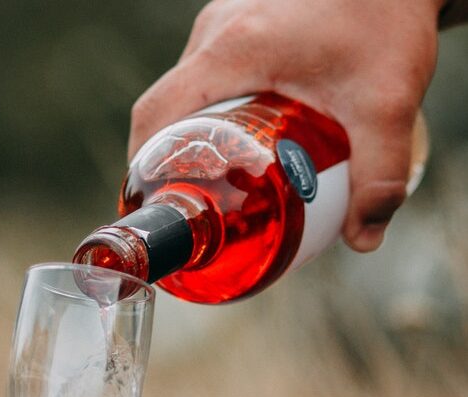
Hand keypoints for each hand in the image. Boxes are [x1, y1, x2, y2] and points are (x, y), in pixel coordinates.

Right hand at [129, 0, 441, 251]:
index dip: (142, 163)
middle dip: (173, 157)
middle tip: (197, 201)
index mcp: (232, 51)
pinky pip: (210, 72)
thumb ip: (379, 174)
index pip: (155, 114)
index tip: (153, 202)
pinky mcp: (242, 19)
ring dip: (195, 131)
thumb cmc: (389, 15)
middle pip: (167, 107)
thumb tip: (363, 239)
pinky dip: (215, 107)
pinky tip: (243, 133)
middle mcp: (218, 32)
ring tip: (221, 174)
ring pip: (189, 90)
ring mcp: (226, 22)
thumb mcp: (387, 103)